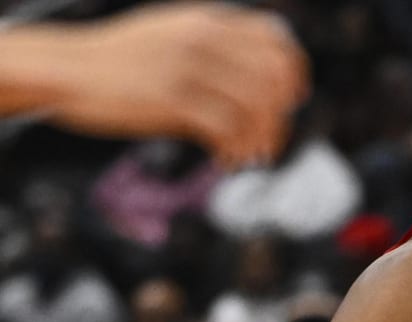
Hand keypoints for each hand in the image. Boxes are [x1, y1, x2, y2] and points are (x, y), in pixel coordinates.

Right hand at [48, 2, 308, 167]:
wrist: (68, 69)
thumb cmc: (121, 61)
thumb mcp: (172, 36)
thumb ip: (214, 49)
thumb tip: (260, 85)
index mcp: (207, 20)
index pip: (275, 38)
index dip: (293, 72)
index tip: (292, 101)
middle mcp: (203, 38)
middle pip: (273, 78)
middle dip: (280, 116)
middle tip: (269, 143)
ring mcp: (188, 66)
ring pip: (255, 106)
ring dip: (260, 139)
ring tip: (248, 157)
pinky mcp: (171, 97)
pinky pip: (227, 128)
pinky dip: (235, 149)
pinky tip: (226, 160)